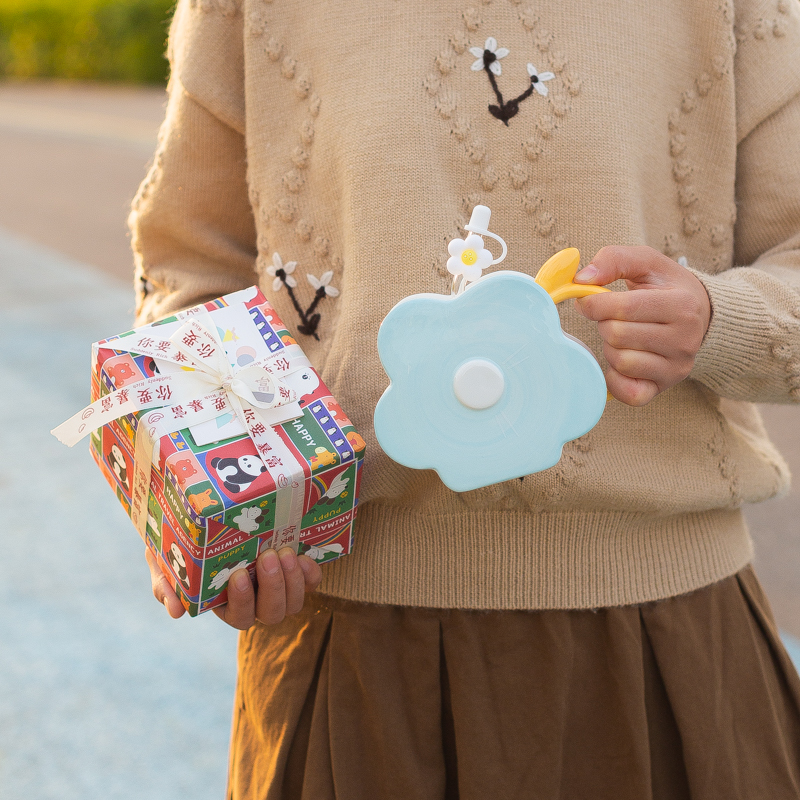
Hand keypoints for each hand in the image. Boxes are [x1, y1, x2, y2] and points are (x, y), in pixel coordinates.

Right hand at [145, 546, 322, 628]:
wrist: (212, 513)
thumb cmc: (185, 541)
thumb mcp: (166, 559)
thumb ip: (165, 583)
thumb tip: (175, 612)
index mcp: (226, 605)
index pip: (239, 616)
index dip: (242, 601)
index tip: (239, 574)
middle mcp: (256, 601)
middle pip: (271, 613)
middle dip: (272, 587)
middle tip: (268, 555)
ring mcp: (279, 587)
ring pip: (293, 602)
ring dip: (292, 580)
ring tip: (284, 551)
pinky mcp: (297, 572)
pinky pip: (311, 583)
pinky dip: (310, 574)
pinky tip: (302, 557)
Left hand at [574, 245, 710, 406]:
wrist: (700, 316)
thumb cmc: (666, 287)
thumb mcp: (647, 262)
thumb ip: (614, 259)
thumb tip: (581, 278)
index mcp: (682, 305)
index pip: (623, 308)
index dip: (594, 303)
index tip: (589, 299)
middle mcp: (685, 340)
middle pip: (617, 336)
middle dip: (605, 324)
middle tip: (614, 318)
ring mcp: (676, 368)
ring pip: (620, 362)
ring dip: (611, 348)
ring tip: (624, 336)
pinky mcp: (664, 388)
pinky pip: (626, 393)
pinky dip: (615, 377)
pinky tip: (621, 360)